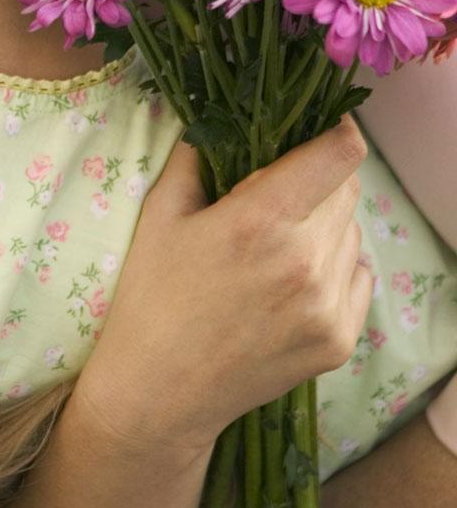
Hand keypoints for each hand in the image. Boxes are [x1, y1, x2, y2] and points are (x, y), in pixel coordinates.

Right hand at [74, 117, 371, 454]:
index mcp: (259, 221)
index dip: (336, 130)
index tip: (321, 125)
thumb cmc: (151, 296)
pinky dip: (332, 269)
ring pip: (351, 234)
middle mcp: (304, 260)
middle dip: (317, 180)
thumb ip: (194, 156)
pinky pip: (356, 278)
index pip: (339, 155)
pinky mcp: (339, 339)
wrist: (160, 390)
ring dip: (324, 226)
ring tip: (275, 247)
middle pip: (346, 190)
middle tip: (277, 193)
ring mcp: (327, 305)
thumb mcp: (159, 215)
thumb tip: (217, 117)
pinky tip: (288, 283)